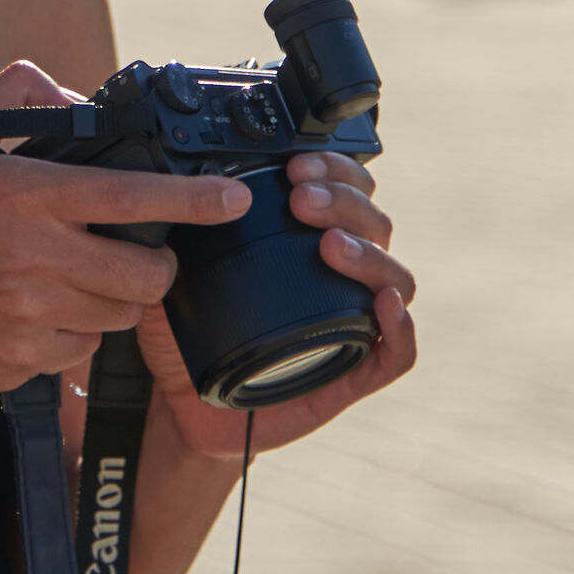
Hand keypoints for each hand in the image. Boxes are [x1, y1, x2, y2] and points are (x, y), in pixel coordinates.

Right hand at [0, 62, 253, 394]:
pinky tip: (36, 311)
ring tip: (69, 278)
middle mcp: (34, 258)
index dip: (195, 200)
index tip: (234, 199)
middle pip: (146, 276)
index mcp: (26, 195)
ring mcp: (28, 317)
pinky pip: (80, 352)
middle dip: (155, 266)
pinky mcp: (20, 362)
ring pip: (119, 317)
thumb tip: (77, 99)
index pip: (133, 197)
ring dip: (111, 299)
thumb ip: (17, 97)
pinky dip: (72, 334)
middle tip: (135, 254)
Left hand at [135, 150, 415, 460]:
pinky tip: (383, 304)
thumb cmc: (187, 335)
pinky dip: (400, 328)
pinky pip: (397, 353)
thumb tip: (173, 187)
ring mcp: (353, 324)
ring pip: (394, 278)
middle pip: (374, 224)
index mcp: (307, 241)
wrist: (181, 406)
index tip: (295, 167)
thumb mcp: (174, 274)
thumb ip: (176, 233)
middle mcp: (340, 275)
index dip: (332, 169)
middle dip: (344, 202)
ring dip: (369, 254)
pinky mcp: (354, 376)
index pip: (345, 188)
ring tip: (331, 245)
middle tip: (303, 200)